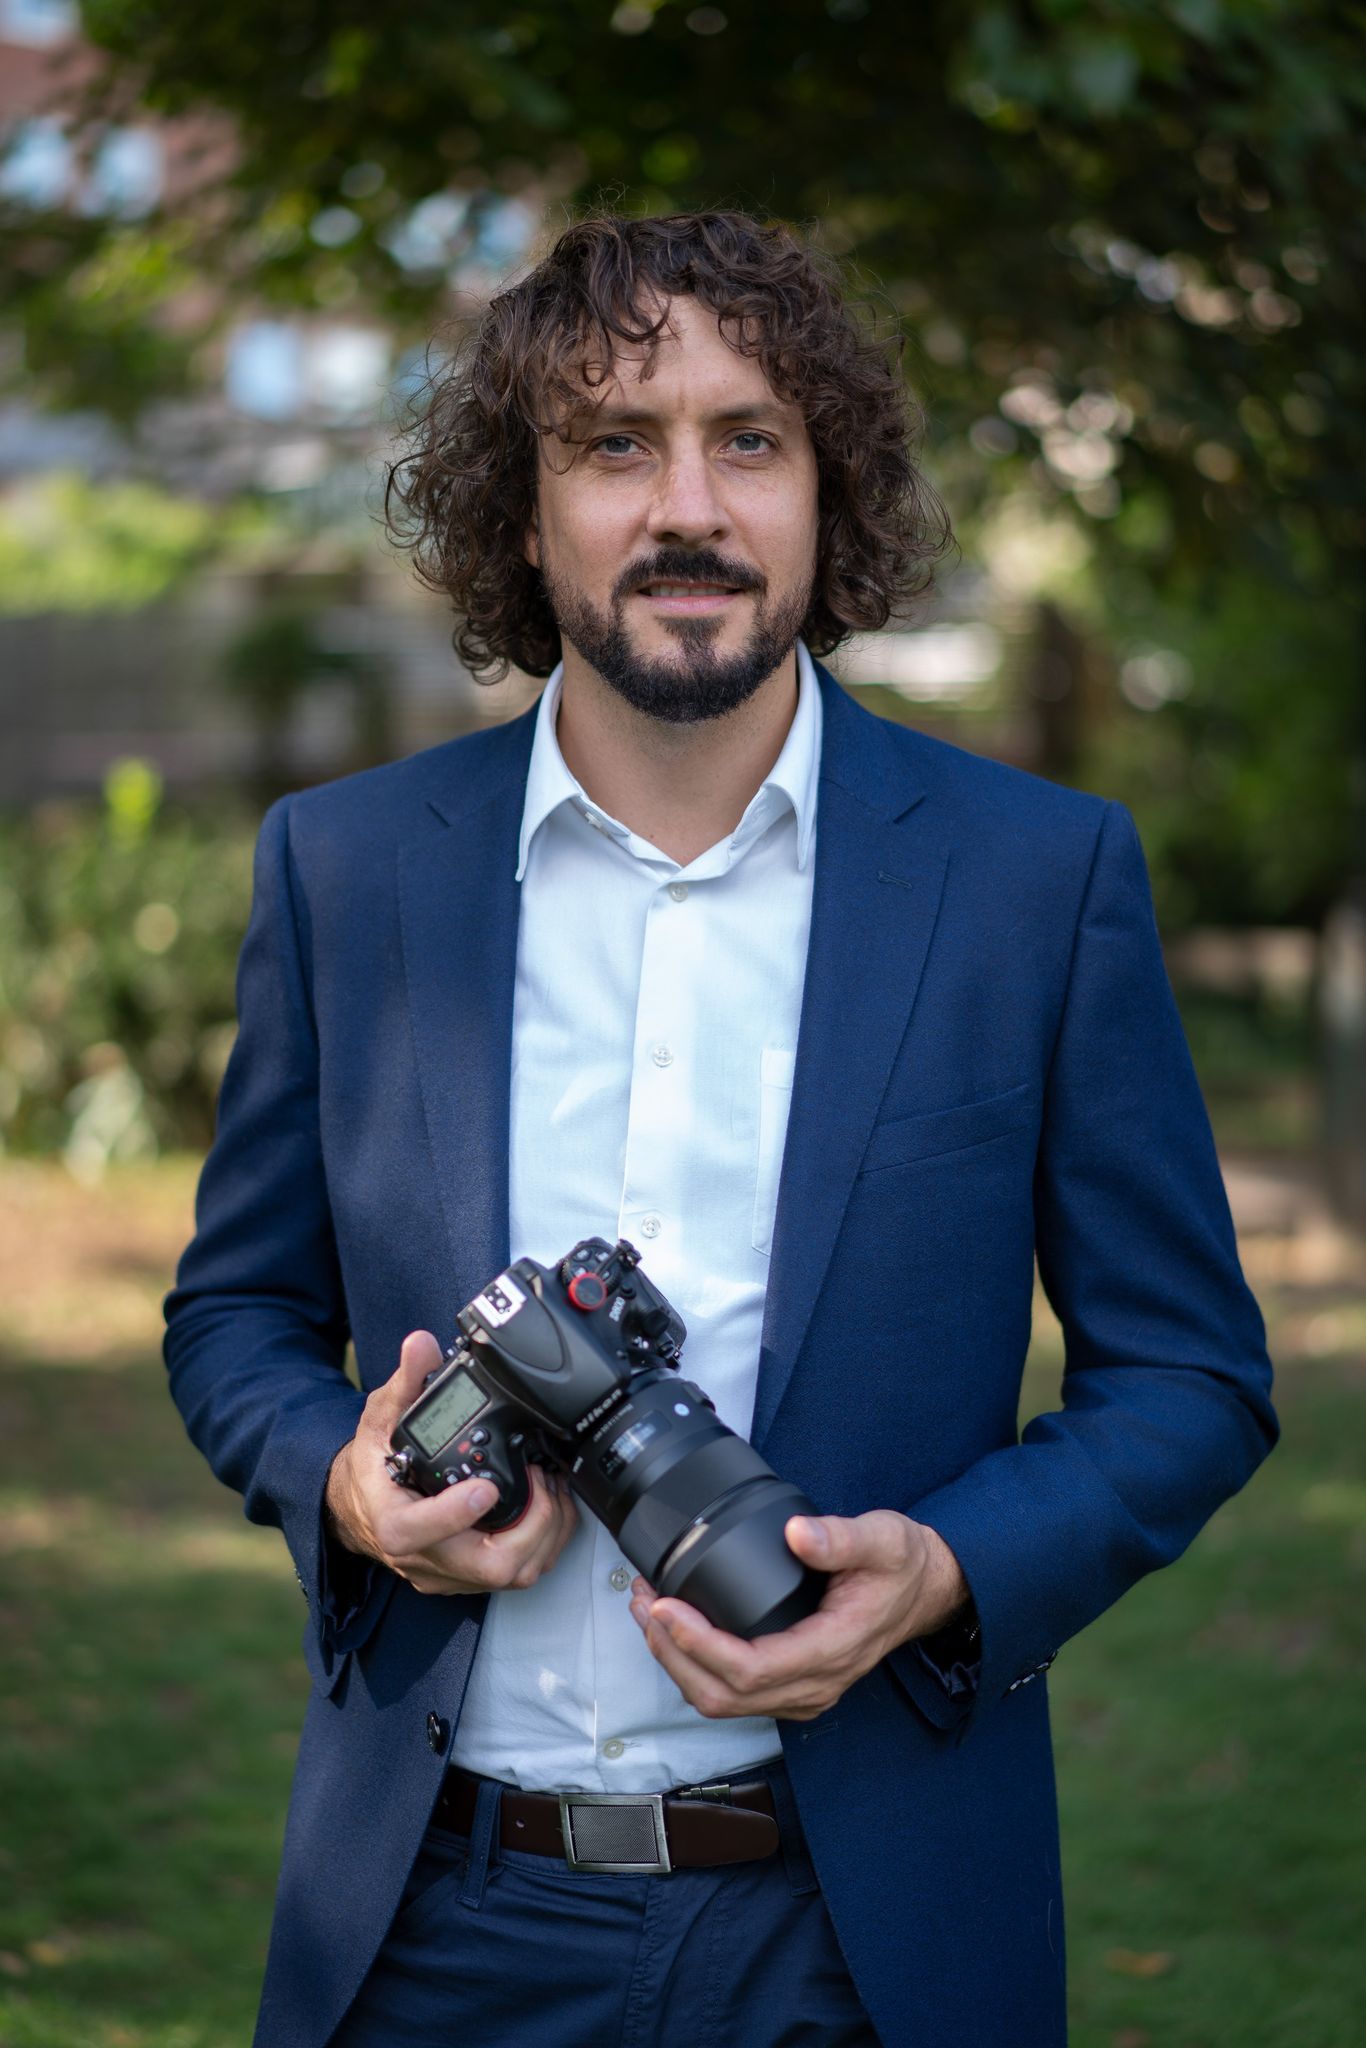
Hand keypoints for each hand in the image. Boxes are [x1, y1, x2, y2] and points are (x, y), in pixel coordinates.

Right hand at [325, 1330, 578, 1595]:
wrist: (360, 1505)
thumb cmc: (373, 1464)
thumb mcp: (380, 1418)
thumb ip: (405, 1383)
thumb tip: (421, 1346)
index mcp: (392, 1521)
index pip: (417, 1533)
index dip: (455, 1516)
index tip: (487, 1486)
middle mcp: (422, 1555)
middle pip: (486, 1567)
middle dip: (531, 1526)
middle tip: (542, 1480)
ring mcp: (449, 1571)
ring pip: (511, 1577)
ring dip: (546, 1534)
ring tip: (553, 1487)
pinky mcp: (469, 1576)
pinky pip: (517, 1573)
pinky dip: (543, 1542)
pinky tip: (550, 1506)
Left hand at [629, 1511, 968, 1721]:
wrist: (926, 1590)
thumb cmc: (903, 1566)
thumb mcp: (882, 1538)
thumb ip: (841, 1537)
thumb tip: (797, 1533)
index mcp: (831, 1650)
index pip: (750, 1668)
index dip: (699, 1643)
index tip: (666, 1606)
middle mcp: (814, 1684)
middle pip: (724, 1695)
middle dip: (673, 1653)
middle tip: (644, 1604)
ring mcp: (803, 1691)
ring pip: (723, 1701)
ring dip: (678, 1661)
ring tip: (648, 1612)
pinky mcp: (793, 1685)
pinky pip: (734, 1692)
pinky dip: (697, 1664)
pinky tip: (679, 1628)